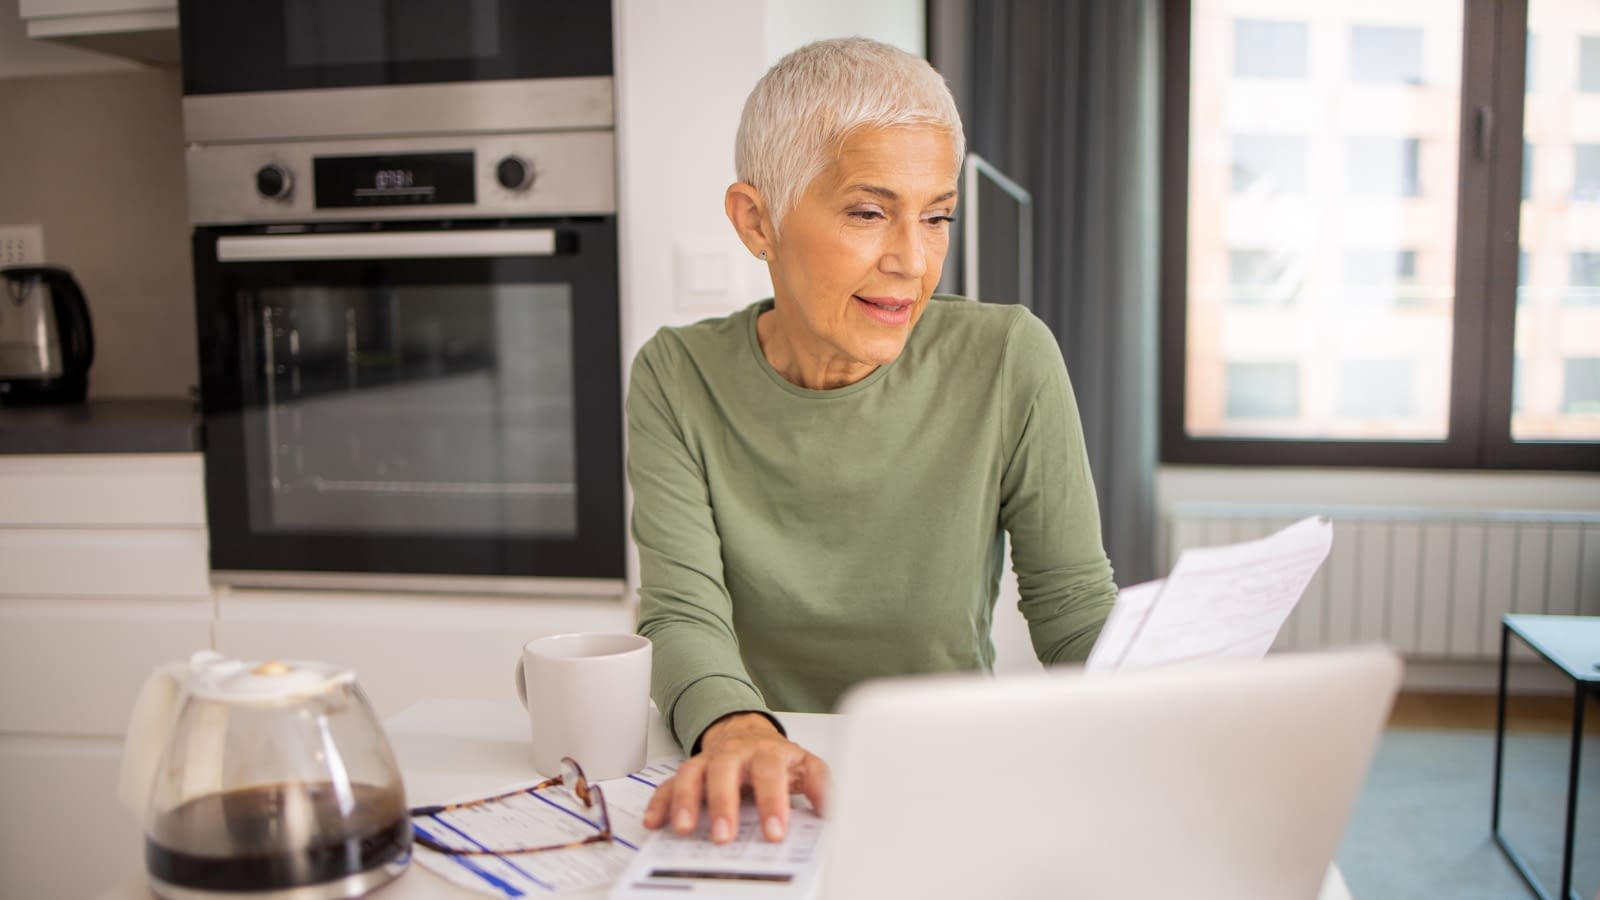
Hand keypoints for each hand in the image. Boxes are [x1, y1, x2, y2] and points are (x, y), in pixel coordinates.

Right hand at [642, 712, 828, 844]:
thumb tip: (834, 810)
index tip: (775, 832)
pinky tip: (654, 822)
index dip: (772, 803)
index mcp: (767, 753)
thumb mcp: (805, 766)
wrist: (748, 733)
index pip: (770, 775)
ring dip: (686, 801)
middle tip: (724, 836)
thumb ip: (821, 786)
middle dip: (723, 804)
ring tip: (684, 829)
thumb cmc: (776, 757)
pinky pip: (669, 785)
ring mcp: (708, 761)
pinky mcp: (689, 772)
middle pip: (725, 771)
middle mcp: (735, 754)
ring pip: (692, 774)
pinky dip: (660, 802)